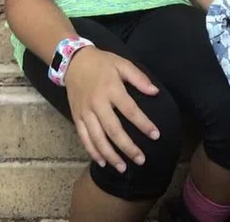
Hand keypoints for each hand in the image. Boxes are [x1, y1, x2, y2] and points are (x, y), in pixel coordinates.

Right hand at [65, 47, 160, 172]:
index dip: (143, 124)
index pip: (130, 110)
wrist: (74, 62)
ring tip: (123, 167)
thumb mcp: (123, 64)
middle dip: (128, 147)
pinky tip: (102, 162)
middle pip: (113, 130)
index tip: (156, 135)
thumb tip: (155, 92)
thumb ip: (139, 78)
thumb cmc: (103, 63)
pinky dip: (92, 151)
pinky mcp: (76, 117)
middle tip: (141, 160)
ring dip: (110, 155)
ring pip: (97, 138)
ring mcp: (84, 112)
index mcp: (111, 89)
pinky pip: (84, 138)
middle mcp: (97, 104)